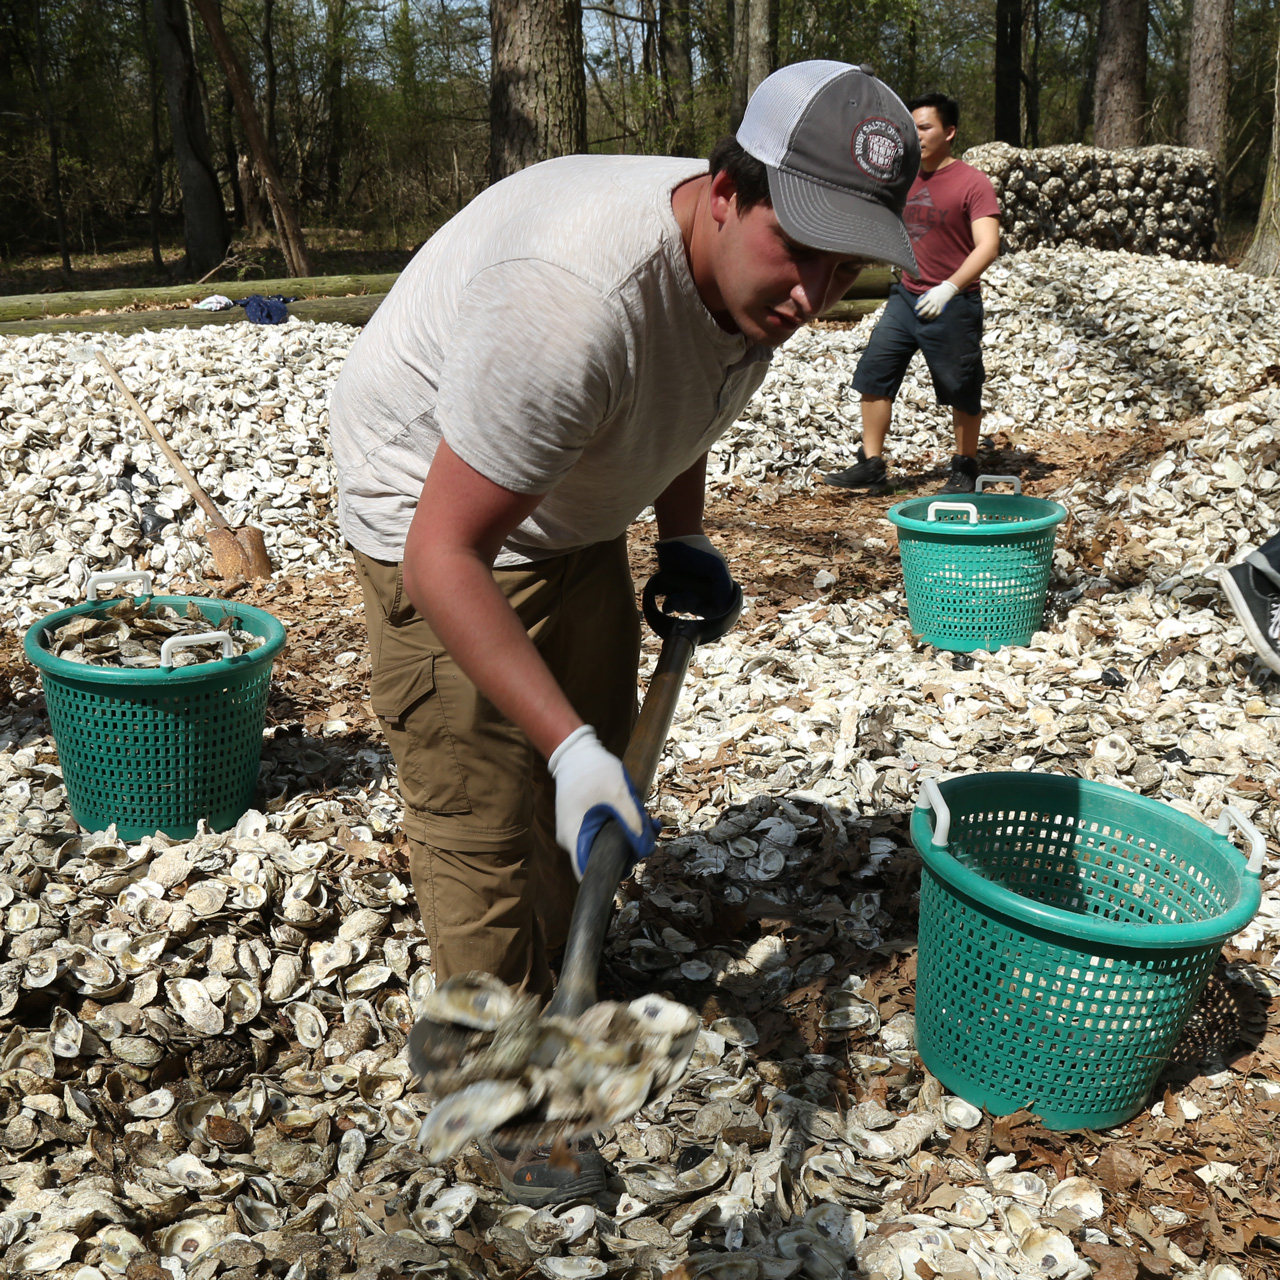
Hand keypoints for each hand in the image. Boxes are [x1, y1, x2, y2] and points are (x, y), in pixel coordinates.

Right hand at [548, 726, 657, 879]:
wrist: (576, 750)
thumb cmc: (592, 770)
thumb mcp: (618, 793)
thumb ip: (633, 822)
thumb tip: (646, 849)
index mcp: (573, 837)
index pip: (587, 873)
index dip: (610, 874)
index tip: (632, 863)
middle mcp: (571, 839)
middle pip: (599, 859)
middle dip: (627, 851)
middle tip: (649, 835)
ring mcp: (577, 830)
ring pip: (603, 845)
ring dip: (627, 837)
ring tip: (648, 821)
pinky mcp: (584, 821)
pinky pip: (602, 832)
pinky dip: (620, 827)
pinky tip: (636, 814)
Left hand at [656, 534, 736, 615]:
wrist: (676, 540)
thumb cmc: (699, 552)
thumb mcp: (716, 566)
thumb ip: (723, 586)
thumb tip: (723, 608)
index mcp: (718, 588)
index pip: (718, 611)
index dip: (709, 611)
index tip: (701, 604)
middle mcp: (704, 592)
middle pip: (700, 612)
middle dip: (692, 606)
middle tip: (686, 594)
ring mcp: (689, 592)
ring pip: (685, 610)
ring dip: (680, 604)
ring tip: (676, 594)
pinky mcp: (674, 591)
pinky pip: (672, 607)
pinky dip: (669, 607)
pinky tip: (667, 603)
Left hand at [914, 281, 958, 319]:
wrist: (947, 290)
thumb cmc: (936, 291)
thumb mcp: (930, 291)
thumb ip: (924, 296)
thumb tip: (918, 301)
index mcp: (930, 296)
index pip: (922, 302)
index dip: (918, 307)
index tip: (915, 309)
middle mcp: (934, 300)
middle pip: (926, 309)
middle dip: (921, 313)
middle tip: (918, 316)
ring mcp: (938, 304)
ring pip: (932, 312)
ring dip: (927, 316)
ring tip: (923, 318)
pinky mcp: (942, 307)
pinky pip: (937, 314)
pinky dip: (933, 317)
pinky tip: (930, 319)